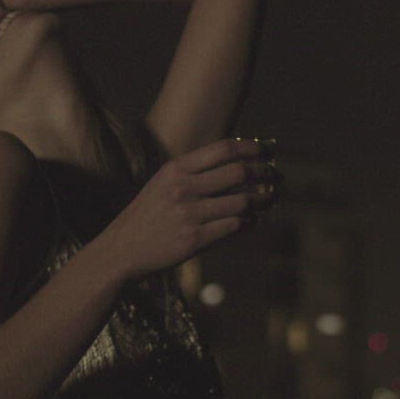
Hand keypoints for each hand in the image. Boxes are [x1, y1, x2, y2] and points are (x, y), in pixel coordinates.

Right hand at [93, 138, 279, 281]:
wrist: (122, 250)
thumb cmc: (149, 216)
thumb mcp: (163, 184)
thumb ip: (194, 172)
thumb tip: (239, 163)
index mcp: (176, 169)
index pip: (223, 149)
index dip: (252, 148)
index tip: (267, 151)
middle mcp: (183, 188)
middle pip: (238, 173)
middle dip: (265, 173)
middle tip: (277, 177)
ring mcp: (189, 214)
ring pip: (242, 202)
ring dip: (262, 201)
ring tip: (269, 200)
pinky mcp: (195, 240)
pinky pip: (234, 226)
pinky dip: (248, 223)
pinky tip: (250, 221)